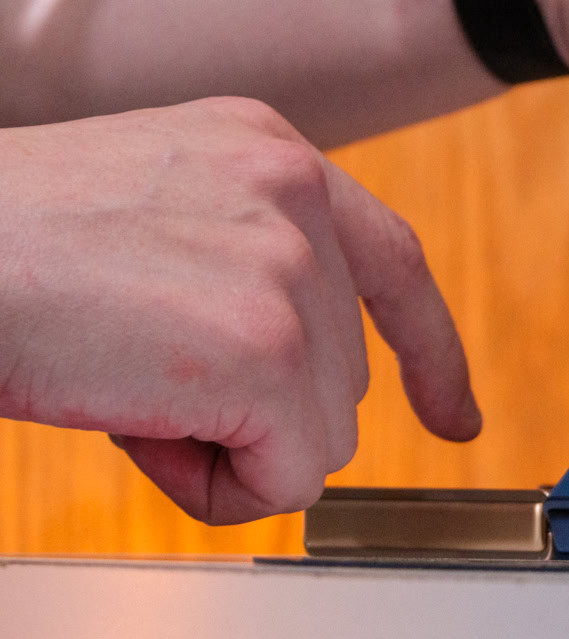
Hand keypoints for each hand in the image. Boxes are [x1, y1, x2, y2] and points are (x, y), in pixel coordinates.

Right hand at [0, 98, 480, 523]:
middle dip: (248, 407)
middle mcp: (294, 193)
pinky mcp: (266, 351)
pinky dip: (214, 487)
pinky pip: (288, 479)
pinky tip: (133, 426)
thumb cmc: (3, 249)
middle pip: (343, 374)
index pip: (394, 260)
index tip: (453, 416)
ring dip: (222, 443)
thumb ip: (242, 266)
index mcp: (266, 151)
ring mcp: (287, 269)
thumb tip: (303, 377)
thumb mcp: (147, 215)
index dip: (430, 352)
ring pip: (320, 434)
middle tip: (128, 368)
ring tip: (119, 383)